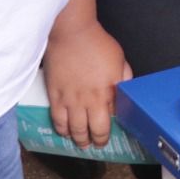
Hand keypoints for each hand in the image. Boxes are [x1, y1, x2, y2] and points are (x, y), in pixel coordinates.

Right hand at [44, 19, 133, 148]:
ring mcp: (70, 99)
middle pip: (93, 130)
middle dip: (96, 141)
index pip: (111, 119)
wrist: (71, 33)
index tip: (110, 134)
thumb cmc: (97, 43)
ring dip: (79, 140)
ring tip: (82, 143)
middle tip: (97, 145)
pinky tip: (65, 132)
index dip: (110, 130)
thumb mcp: (119, 59)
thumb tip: (124, 91)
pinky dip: (62, 130)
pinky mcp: (55, 96)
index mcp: (108, 90)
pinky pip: (58, 120)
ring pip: (74, 130)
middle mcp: (89, 99)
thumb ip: (123, 77)